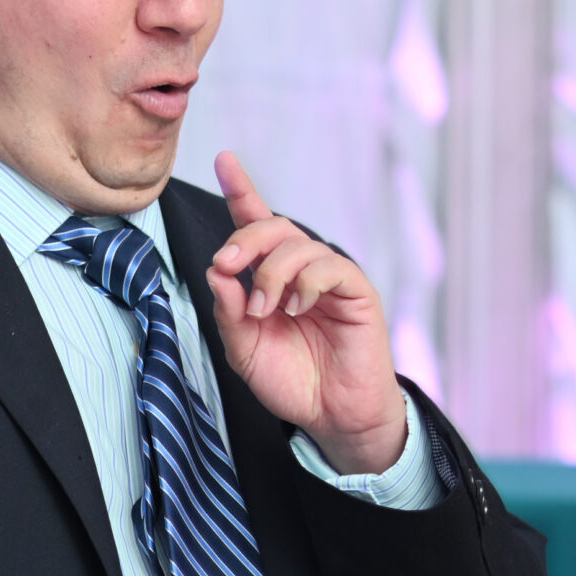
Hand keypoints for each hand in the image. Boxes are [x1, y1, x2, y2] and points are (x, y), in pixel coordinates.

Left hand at [207, 153, 406, 474]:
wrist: (332, 416)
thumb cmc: (294, 382)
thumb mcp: (244, 349)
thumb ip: (228, 311)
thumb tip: (218, 271)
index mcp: (272, 280)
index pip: (255, 226)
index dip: (241, 191)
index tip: (224, 159)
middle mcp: (301, 272)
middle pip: (273, 226)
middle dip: (244, 238)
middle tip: (228, 265)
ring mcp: (330, 279)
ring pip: (298, 244)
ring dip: (270, 273)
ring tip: (265, 310)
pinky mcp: (356, 292)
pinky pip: (330, 266)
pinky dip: (306, 283)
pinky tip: (297, 308)